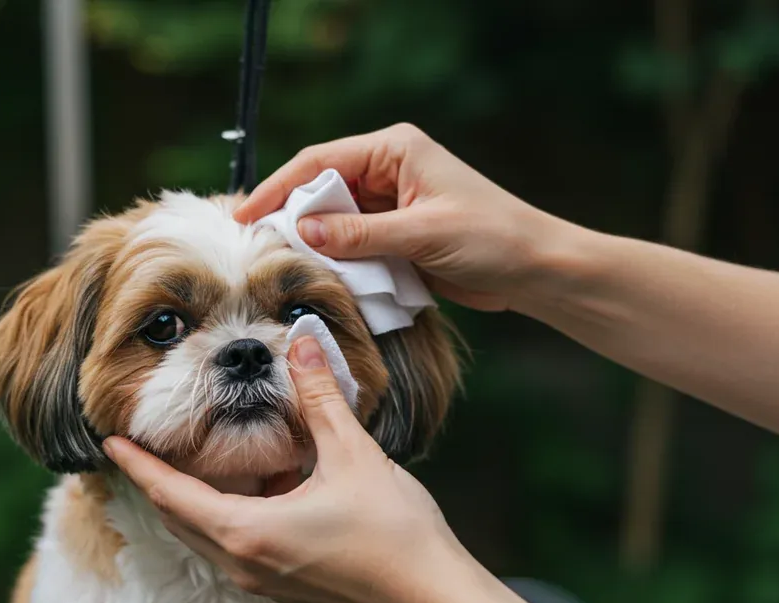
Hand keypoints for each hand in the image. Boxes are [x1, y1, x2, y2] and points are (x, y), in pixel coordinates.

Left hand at [103, 337, 596, 602]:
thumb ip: (320, 396)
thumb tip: (302, 341)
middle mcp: (243, 563)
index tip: (111, 439)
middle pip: (179, 518)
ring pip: (204, 534)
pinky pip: (232, 544)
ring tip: (189, 455)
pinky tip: (251, 482)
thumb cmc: (396, 533)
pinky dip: (224, 512)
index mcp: (248, 532)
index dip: (138, 465)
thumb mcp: (353, 454)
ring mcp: (262, 579)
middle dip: (157, 480)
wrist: (435, 597)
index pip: (171, 494)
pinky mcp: (284, 584)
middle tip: (141, 442)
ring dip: (191, 497)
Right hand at [234, 123, 583, 312]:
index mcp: (394, 149)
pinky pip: (352, 244)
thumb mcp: (421, 234)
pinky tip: (320, 276)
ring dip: (314, 243)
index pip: (320, 162)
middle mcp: (387, 170)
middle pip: (321, 189)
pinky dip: (337, 260)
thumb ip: (359, 234)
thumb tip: (303, 231)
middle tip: (256, 247)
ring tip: (283, 265)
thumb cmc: (491, 238)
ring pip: (333, 220)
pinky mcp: (395, 234)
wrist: (534, 269)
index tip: (245, 214)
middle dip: (292, 217)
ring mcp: (390, 203)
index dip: (279, 188)